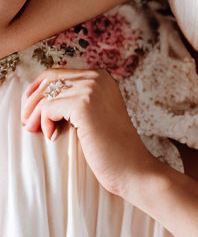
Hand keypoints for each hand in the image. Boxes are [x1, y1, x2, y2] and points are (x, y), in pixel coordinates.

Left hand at [21, 67, 158, 197]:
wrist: (129, 164)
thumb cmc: (110, 145)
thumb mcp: (95, 112)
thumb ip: (76, 98)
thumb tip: (39, 96)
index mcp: (101, 76)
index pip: (57, 72)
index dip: (38, 89)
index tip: (30, 109)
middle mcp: (98, 77)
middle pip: (49, 79)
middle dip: (32, 101)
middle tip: (28, 123)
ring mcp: (92, 89)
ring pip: (46, 94)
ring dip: (35, 114)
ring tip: (36, 130)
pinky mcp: (83, 105)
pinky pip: (48, 108)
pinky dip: (45, 124)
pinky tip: (53, 137)